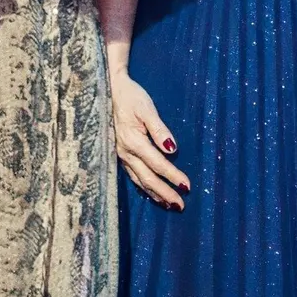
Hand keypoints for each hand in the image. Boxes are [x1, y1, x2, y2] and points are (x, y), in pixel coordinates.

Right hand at [110, 66, 188, 210]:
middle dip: (165, 193)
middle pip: (148, 178)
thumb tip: (172, 149)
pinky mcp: (120, 154)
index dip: (173, 176)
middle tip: (181, 206)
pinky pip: (133, 175)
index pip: (158, 164)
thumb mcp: (146, 108)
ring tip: (169, 205)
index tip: (187, 186)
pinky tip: (151, 192)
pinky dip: (144, 187)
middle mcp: (125, 152)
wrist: (109, 90)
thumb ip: (159, 129)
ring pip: (139, 180)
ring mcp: (121, 155)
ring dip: (155, 194)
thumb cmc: (130, 97)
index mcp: (133, 141)